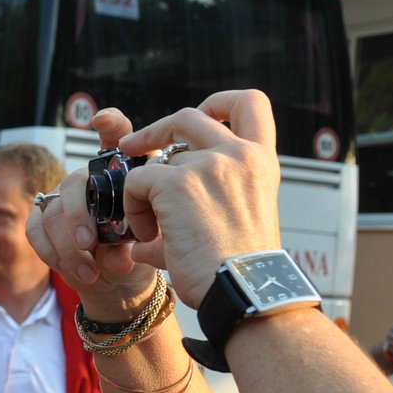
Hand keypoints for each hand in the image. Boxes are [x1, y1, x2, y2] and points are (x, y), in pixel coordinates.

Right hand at [27, 108, 157, 321]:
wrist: (119, 282)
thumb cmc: (139, 255)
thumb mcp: (148, 247)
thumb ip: (132, 247)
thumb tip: (118, 257)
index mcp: (122, 176)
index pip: (116, 137)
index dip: (109, 125)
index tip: (101, 121)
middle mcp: (89, 180)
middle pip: (74, 183)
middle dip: (78, 215)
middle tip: (89, 243)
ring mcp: (63, 198)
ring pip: (53, 211)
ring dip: (68, 246)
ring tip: (89, 272)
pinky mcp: (43, 220)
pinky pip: (36, 229)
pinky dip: (52, 252)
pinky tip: (71, 270)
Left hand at [116, 89, 283, 307]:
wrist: (244, 291)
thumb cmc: (240, 271)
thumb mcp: (236, 227)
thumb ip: (200, 214)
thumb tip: (143, 242)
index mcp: (261, 161)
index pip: (250, 103)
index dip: (218, 102)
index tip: (198, 115)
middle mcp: (238, 154)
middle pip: (188, 116)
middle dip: (154, 132)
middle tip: (130, 148)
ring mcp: (207, 164)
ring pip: (154, 159)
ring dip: (143, 192)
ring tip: (150, 229)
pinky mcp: (176, 183)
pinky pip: (135, 183)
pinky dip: (132, 209)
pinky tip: (147, 238)